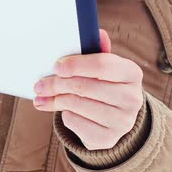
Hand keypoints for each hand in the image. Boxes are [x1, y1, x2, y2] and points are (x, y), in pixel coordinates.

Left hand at [33, 29, 143, 149]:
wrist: (114, 119)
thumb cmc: (104, 85)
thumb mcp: (104, 68)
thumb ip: (97, 51)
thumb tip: (98, 33)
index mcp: (132, 73)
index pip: (101, 65)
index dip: (75, 65)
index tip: (56, 66)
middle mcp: (132, 98)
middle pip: (84, 86)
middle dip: (57, 84)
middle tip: (39, 84)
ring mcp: (122, 121)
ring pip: (77, 104)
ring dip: (55, 99)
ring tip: (42, 96)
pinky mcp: (108, 139)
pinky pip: (75, 122)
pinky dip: (64, 115)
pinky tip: (62, 110)